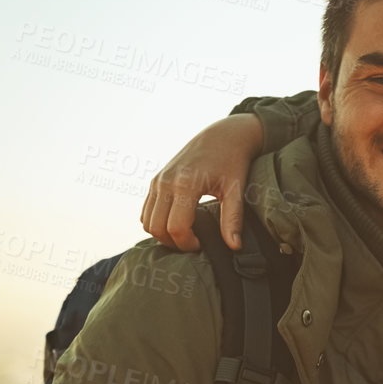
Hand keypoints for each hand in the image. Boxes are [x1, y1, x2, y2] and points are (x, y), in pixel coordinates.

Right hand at [141, 113, 265, 251]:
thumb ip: (233, 219)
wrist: (222, 136)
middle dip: (174, 243)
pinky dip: (156, 223)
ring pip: (147, 221)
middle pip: (157, 228)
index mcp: (185, 184)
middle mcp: (166, 182)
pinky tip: (178, 224)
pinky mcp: (156, 181)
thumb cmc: (232, 162)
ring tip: (186, 235)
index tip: (201, 245)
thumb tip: (234, 247)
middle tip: (193, 245)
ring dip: (163, 235)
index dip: (187, 243)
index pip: (176, 227)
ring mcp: (158, 180)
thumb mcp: (236, 191)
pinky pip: (146, 211)